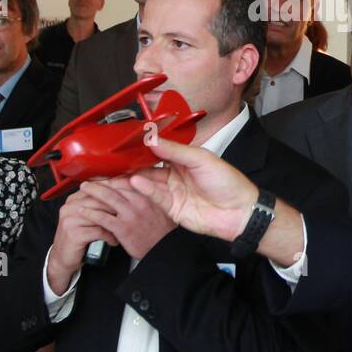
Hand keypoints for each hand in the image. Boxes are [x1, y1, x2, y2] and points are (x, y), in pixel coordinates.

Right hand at [48, 183, 120, 291]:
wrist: (62, 257)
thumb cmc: (78, 236)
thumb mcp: (85, 218)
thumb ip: (96, 205)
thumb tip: (119, 194)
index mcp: (72, 200)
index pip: (96, 189)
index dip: (113, 191)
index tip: (128, 196)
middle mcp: (69, 207)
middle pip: (99, 201)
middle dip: (117, 207)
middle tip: (131, 212)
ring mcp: (70, 220)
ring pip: (100, 216)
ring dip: (115, 223)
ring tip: (125, 228)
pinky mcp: (73, 234)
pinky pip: (98, 231)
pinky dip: (109, 236)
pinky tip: (114, 240)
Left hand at [83, 177, 175, 260]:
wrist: (161, 248)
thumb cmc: (160, 229)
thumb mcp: (161, 207)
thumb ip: (150, 195)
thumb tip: (138, 185)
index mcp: (148, 195)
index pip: (127, 180)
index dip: (114, 177)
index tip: (105, 176)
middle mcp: (139, 202)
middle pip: (116, 186)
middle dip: (101, 181)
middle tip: (90, 179)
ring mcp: (130, 214)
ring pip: (108, 198)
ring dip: (93, 192)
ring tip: (84, 189)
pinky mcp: (122, 228)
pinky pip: (103, 218)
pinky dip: (91, 213)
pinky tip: (83, 211)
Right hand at [127, 133, 258, 242]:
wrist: (239, 212)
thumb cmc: (227, 182)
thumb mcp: (201, 159)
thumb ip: (175, 150)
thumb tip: (153, 139)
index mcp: (184, 158)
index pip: (158, 150)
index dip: (143, 147)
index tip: (126, 142)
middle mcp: (176, 174)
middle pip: (149, 167)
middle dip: (131, 164)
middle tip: (112, 159)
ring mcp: (173, 191)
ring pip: (148, 182)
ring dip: (133, 177)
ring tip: (116, 171)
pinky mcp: (172, 208)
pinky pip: (155, 196)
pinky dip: (144, 189)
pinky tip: (134, 181)